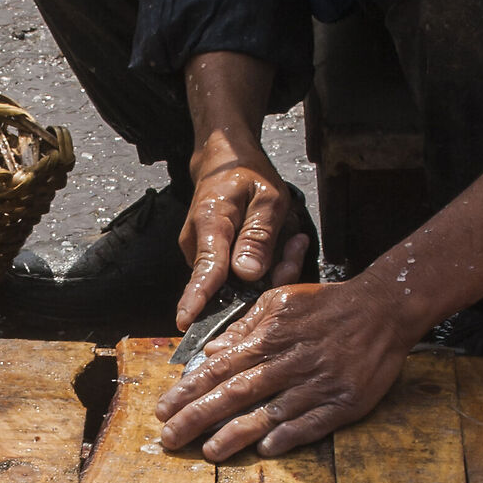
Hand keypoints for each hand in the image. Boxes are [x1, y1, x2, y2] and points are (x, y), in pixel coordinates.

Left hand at [155, 274, 414, 460]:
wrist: (383, 308)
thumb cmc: (327, 306)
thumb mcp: (280, 302)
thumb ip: (244, 329)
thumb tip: (211, 353)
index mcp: (270, 338)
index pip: (219, 368)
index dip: (189, 391)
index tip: (163, 409)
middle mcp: (289, 362)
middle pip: (236, 393)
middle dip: (199, 417)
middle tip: (170, 438)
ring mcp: (318, 384)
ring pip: (270, 413)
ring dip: (237, 433)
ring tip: (209, 452)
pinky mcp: (345, 401)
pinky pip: (313, 423)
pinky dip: (290, 435)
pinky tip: (266, 449)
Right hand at [178, 128, 311, 330]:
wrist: (224, 162)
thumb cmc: (248, 175)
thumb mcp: (268, 197)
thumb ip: (259, 236)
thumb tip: (247, 275)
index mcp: (211, 222)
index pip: (205, 268)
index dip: (197, 298)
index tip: (185, 320)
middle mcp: (198, 243)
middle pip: (228, 282)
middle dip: (268, 277)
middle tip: (297, 244)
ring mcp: (202, 253)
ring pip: (236, 281)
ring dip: (269, 268)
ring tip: (292, 237)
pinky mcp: (211, 259)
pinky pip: (237, 275)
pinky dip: (263, 265)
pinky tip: (281, 242)